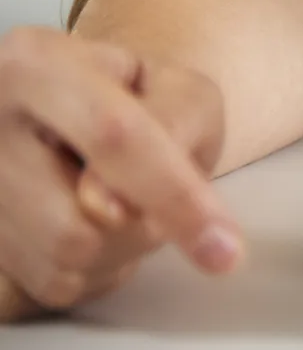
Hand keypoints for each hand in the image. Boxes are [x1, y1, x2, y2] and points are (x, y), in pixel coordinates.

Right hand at [0, 27, 240, 320]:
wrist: (78, 112)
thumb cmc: (136, 97)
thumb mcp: (178, 87)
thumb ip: (170, 128)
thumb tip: (111, 208)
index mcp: (32, 64)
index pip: (112, 135)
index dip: (172, 194)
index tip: (222, 245)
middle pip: (79, 222)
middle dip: (146, 225)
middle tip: (159, 193)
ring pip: (61, 262)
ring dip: (120, 250)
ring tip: (124, 205)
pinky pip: (47, 285)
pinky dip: (91, 270)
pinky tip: (94, 227)